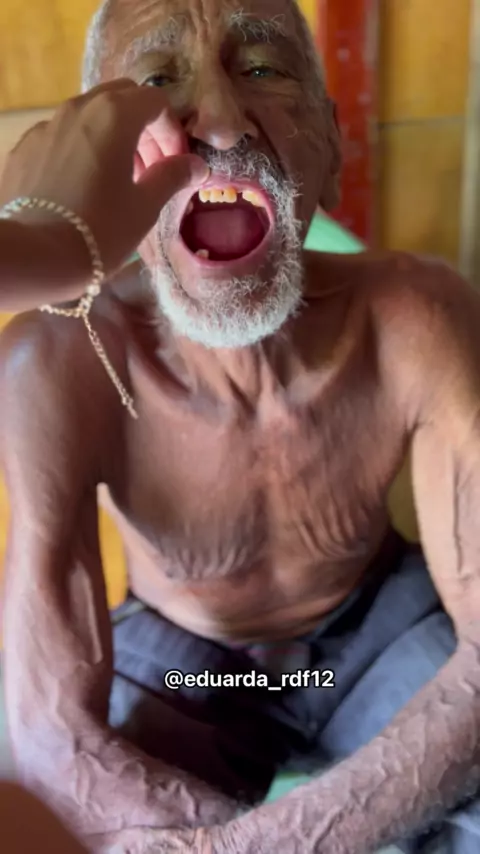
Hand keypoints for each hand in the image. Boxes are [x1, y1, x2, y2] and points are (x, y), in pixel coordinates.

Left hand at [0, 80, 208, 290]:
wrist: (38, 254)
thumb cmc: (102, 228)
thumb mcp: (146, 205)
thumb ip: (172, 176)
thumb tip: (196, 165)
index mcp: (115, 115)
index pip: (156, 102)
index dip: (173, 131)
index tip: (177, 163)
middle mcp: (79, 108)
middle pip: (121, 99)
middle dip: (142, 127)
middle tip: (150, 166)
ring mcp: (47, 125)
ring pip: (89, 116)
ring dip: (111, 137)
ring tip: (117, 179)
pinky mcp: (25, 147)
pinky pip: (62, 137)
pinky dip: (81, 150)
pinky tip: (82, 187)